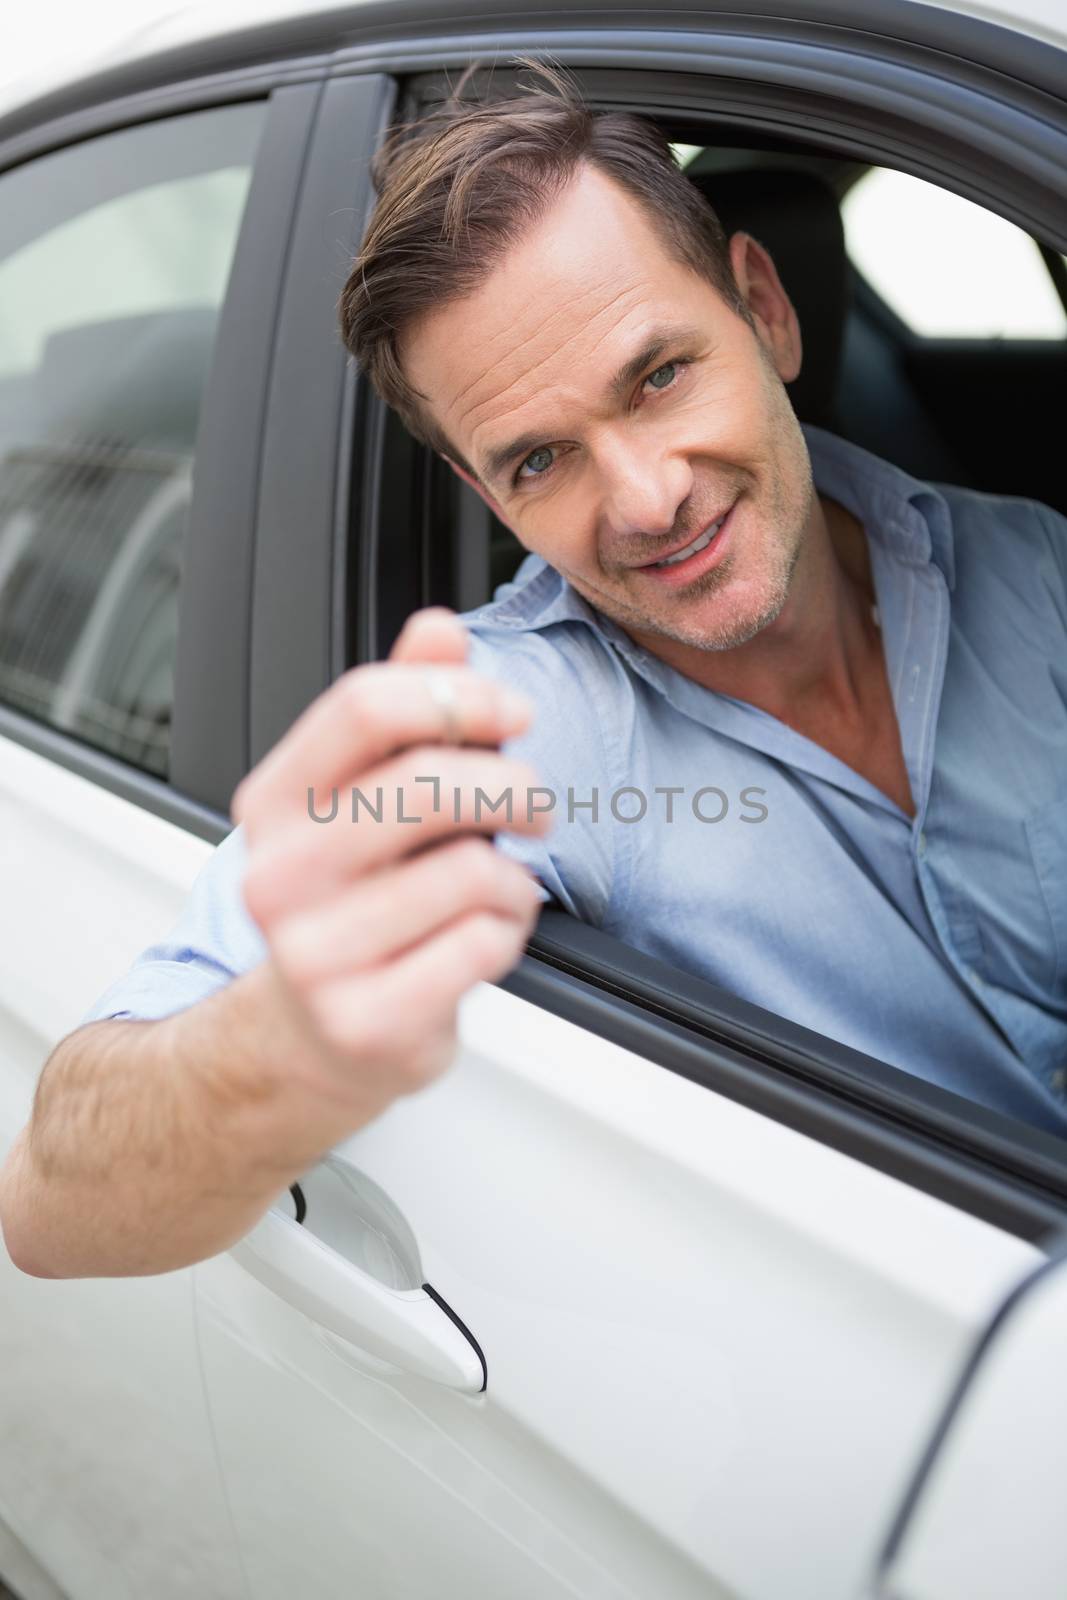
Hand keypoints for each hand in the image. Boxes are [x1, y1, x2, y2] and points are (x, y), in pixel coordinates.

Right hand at [230, 609, 547, 1118]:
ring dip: (513, 877)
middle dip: (511, 785)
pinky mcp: (366, 1019)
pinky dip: (508, 934)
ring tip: (498, 888)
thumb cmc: (354, 901)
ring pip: (469, 870)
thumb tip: (438, 628)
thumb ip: (404, 710)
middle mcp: (279, 874)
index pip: (363, 706)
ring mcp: (315, 953)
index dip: (460, 697)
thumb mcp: (364, 798)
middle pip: (427, 782)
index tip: (512, 713)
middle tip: (534, 804)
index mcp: (273, 802)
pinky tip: (484, 938)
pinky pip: (481, 944)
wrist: (314, 1035)